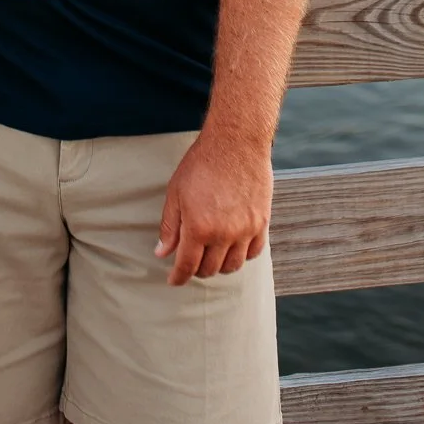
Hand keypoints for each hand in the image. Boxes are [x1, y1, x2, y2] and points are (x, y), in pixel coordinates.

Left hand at [154, 127, 272, 284]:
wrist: (236, 142)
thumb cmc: (201, 164)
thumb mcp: (176, 192)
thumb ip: (169, 226)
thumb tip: (162, 253)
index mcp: (198, 227)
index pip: (187, 266)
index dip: (178, 277)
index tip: (173, 281)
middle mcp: (224, 234)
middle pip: (210, 269)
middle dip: (197, 270)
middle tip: (190, 263)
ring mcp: (245, 230)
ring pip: (232, 266)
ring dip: (219, 266)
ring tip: (210, 257)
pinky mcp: (262, 223)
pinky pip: (253, 253)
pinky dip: (241, 256)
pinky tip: (232, 248)